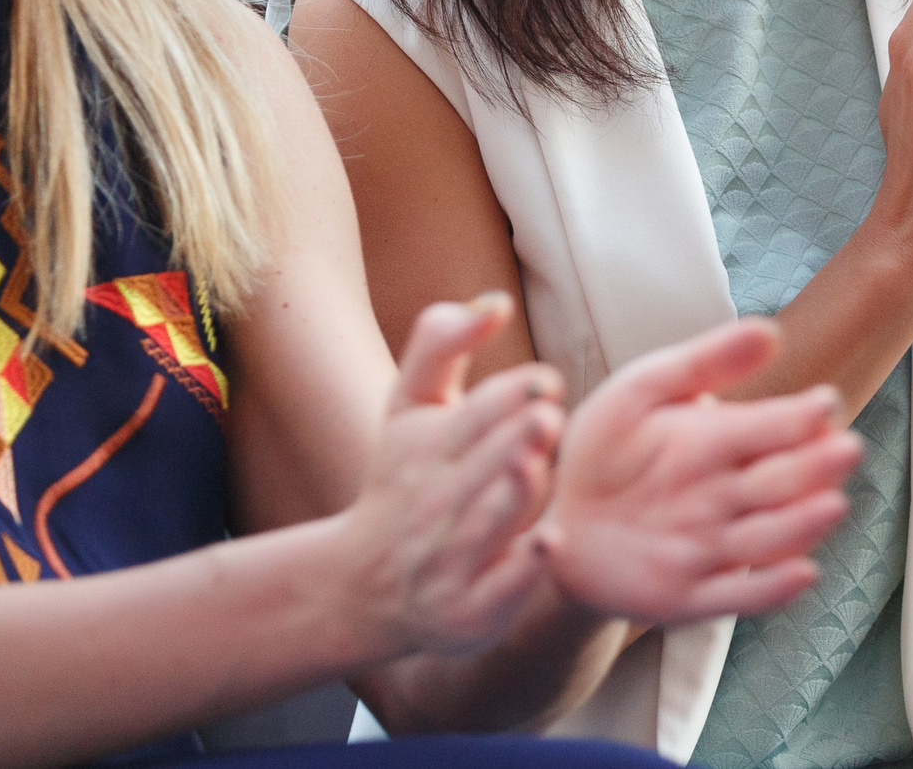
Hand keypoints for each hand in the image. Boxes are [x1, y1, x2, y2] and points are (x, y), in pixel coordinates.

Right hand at [341, 295, 565, 660]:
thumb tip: (496, 301)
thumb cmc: (402, 478)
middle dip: (513, 440)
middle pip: (482, 467)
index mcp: (425, 450)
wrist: (362, 585)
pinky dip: (524, 568)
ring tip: (536, 464)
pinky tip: (549, 542)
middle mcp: (435, 505)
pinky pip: (500, 588)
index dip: (508, 396)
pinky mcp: (471, 612)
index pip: (471, 417)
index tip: (544, 382)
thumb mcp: (409, 407)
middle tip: (545, 418)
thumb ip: (441, 342)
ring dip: (515, 493)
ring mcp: (452, 561)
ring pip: (490, 523)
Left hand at [535, 320, 861, 623]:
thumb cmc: (608, 449)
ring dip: (803, 525)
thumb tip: (772, 329)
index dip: (800, 417)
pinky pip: (737, 596)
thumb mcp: (644, 391)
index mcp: (718, 441)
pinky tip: (802, 573)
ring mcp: (710, 548)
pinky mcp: (689, 597)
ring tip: (830, 505)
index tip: (824, 403)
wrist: (559, 520)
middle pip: (782, 482)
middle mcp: (724, 496)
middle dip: (816, 468)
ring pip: (769, 538)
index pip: (773, 428)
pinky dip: (772, 588)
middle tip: (845, 450)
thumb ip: (704, 362)